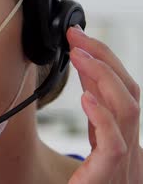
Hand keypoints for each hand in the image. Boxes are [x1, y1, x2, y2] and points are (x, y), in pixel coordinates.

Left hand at [67, 25, 141, 183]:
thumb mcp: (93, 150)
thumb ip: (96, 121)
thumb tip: (88, 86)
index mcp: (123, 138)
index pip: (123, 91)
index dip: (106, 61)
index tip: (80, 37)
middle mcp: (129, 148)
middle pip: (129, 94)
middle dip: (104, 59)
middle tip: (76, 36)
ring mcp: (124, 164)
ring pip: (127, 112)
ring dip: (103, 78)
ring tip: (80, 56)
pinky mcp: (108, 178)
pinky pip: (114, 146)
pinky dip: (103, 118)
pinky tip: (86, 98)